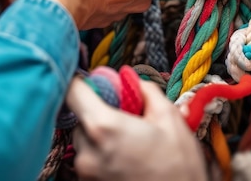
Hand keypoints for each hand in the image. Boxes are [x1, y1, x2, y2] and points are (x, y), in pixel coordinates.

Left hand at [66, 78, 206, 180]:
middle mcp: (87, 151)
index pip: (73, 92)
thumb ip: (147, 91)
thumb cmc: (178, 167)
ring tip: (130, 140)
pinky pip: (90, 160)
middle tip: (126, 115)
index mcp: (104, 127)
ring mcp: (86, 173)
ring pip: (84, 140)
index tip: (96, 82)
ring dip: (101, 135)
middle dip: (100, 113)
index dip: (83, 82)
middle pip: (80, 118)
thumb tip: (133, 79)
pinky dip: (103, 154)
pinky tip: (128, 157)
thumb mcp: (170, 119)